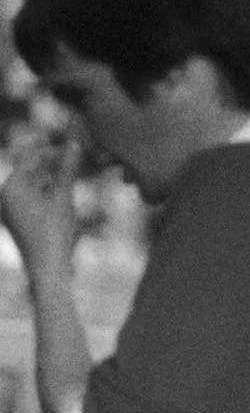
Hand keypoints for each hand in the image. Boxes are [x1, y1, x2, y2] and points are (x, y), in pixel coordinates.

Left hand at [0, 133, 82, 287]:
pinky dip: (50, 191)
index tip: (77, 144)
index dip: (55, 150)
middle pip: (33, 170)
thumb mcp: (64, 197)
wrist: (47, 269)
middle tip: (79, 156)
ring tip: (76, 173)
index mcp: (11, 188)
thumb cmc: (54, 232)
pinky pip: (34, 196)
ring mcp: (11, 209)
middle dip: (54, 163)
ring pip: (35, 183)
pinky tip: (66, 193)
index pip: (33, 158)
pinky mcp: (19, 219)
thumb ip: (67, 169)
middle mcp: (6, 197)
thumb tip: (74, 143)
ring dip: (55, 177)